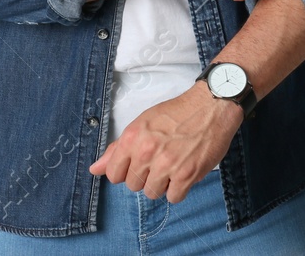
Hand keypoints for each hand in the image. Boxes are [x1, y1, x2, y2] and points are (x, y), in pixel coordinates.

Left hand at [88, 83, 242, 201]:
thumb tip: (94, 170)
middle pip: (134, 185)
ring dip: (162, 183)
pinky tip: (184, 172)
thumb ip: (118, 149)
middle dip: (145, 176)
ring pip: (152, 193)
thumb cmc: (177, 113)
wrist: (210, 107)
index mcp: (132, 138)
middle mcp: (146, 152)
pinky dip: (179, 189)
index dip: (125, 172)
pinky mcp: (186, 175)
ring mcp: (167, 165)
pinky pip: (173, 198)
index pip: (113, 174)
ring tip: (173, 164)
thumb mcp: (142, 123)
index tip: (136, 165)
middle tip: (160, 159)